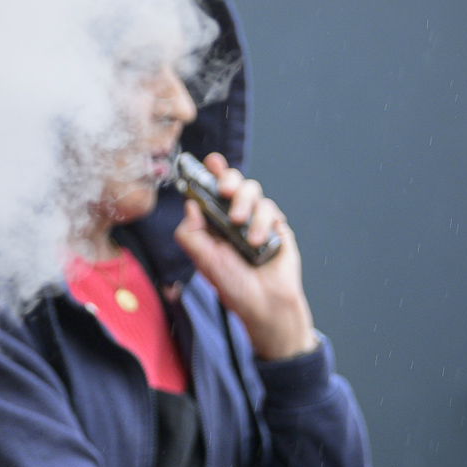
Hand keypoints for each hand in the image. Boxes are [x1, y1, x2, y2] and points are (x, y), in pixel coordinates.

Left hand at [173, 153, 318, 360]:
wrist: (264, 304)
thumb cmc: (232, 285)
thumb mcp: (203, 260)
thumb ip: (190, 233)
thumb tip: (189, 205)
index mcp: (212, 221)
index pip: (209, 190)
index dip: (208, 173)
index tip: (208, 161)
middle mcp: (233, 216)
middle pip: (232, 181)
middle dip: (228, 178)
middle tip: (224, 190)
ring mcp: (256, 219)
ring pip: (252, 189)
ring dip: (245, 204)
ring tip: (240, 226)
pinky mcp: (276, 225)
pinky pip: (270, 208)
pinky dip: (261, 222)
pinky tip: (257, 242)